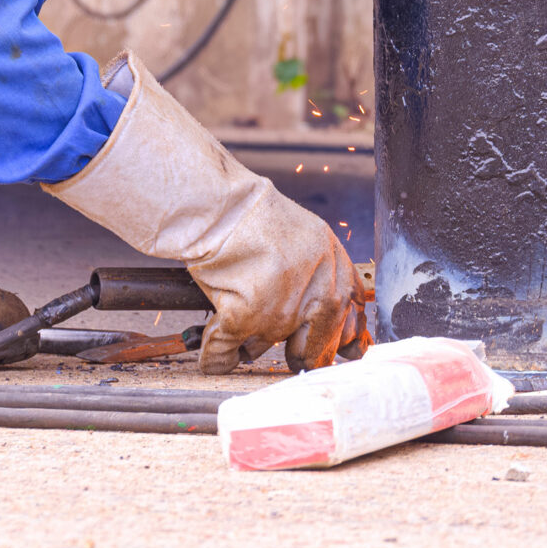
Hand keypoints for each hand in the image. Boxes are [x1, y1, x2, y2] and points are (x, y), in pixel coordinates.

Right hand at [42, 56, 363, 374]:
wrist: (195, 190)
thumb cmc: (232, 200)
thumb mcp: (286, 222)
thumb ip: (306, 254)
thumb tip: (331, 280)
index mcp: (324, 250)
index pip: (351, 302)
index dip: (341, 328)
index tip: (338, 346)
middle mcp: (310, 273)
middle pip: (318, 333)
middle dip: (302, 348)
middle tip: (291, 356)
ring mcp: (279, 295)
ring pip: (271, 345)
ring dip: (252, 346)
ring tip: (240, 334)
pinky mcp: (242, 310)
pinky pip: (225, 350)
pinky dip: (211, 353)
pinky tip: (205, 346)